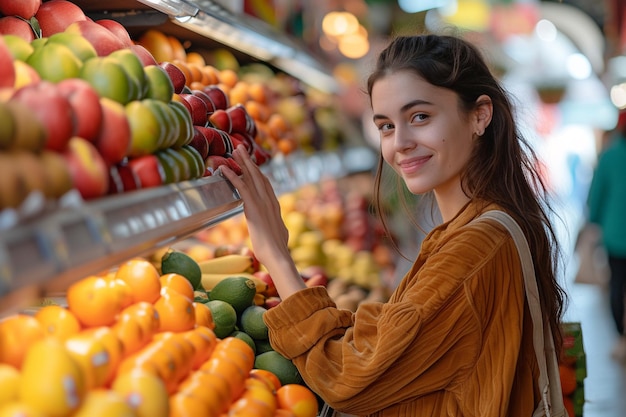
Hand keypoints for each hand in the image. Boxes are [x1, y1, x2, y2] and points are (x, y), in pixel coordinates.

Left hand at [220, 146, 304, 297]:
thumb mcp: (279, 234)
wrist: (278, 255)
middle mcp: (270, 200)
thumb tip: (279, 231)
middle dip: (249, 161)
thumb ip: (277, 228)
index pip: (266, 184)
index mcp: (275, 206)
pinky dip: (232, 175)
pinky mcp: (254, 207)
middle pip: (259, 175)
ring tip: (235, 150)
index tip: (251, 163)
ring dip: (243, 162)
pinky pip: (242, 186)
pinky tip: (224, 168)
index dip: (258, 172)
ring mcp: (263, 202)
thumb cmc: (277, 250)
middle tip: (241, 149)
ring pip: (252, 176)